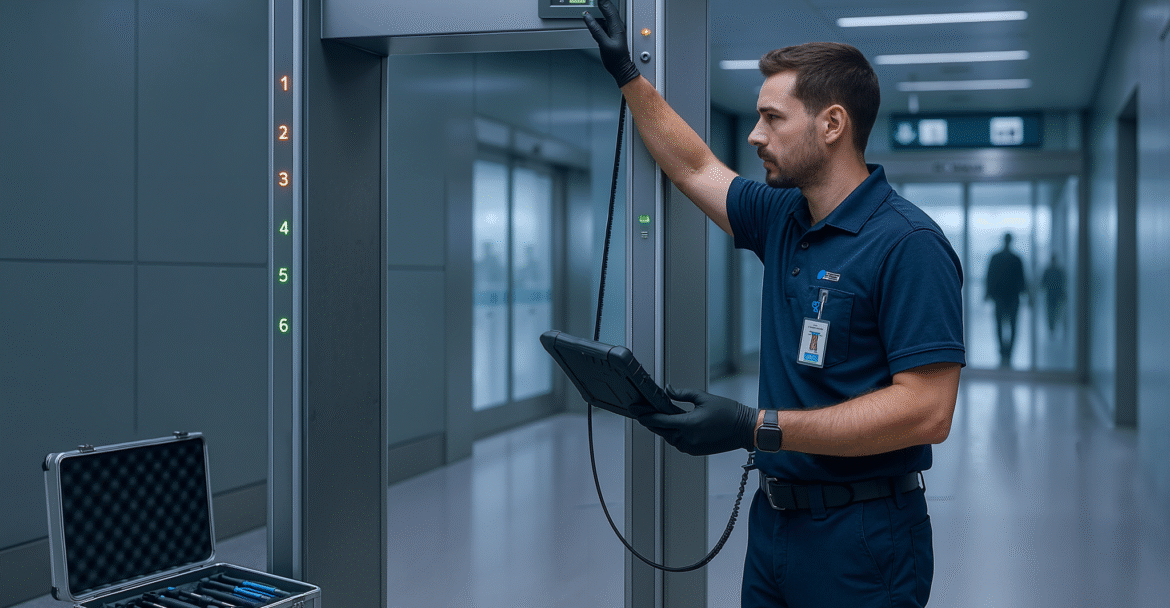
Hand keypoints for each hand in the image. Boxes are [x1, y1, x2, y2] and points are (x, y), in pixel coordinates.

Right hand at [583, 0, 639, 87]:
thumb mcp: (604, 44)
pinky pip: (604, 23)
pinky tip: (594, 17)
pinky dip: (598, 18)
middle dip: (602, 2)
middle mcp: (616, 26)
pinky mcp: (610, 34)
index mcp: (617, 26)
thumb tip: (588, 17)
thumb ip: (596, 30)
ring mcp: (613, 30)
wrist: (620, 68)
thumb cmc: (616, 59)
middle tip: (596, 0)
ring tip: (595, 4)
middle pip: (608, 9)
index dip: (602, 1)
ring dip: (601, 9)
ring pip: (606, 15)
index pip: (609, 8)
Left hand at [636, 386, 756, 455]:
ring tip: (655, 416)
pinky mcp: (695, 451)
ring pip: (668, 437)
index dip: (645, 415)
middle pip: (661, 430)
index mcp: (689, 425)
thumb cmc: (728, 412)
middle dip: (651, 421)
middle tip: (641, 411)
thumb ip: (682, 394)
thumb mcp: (703, 398)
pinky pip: (677, 442)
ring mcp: (691, 447)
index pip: (660, 420)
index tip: (635, 410)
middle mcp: (688, 439)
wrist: (744, 429)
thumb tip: (668, 390)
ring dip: (661, 428)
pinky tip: (670, 425)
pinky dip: (672, 434)